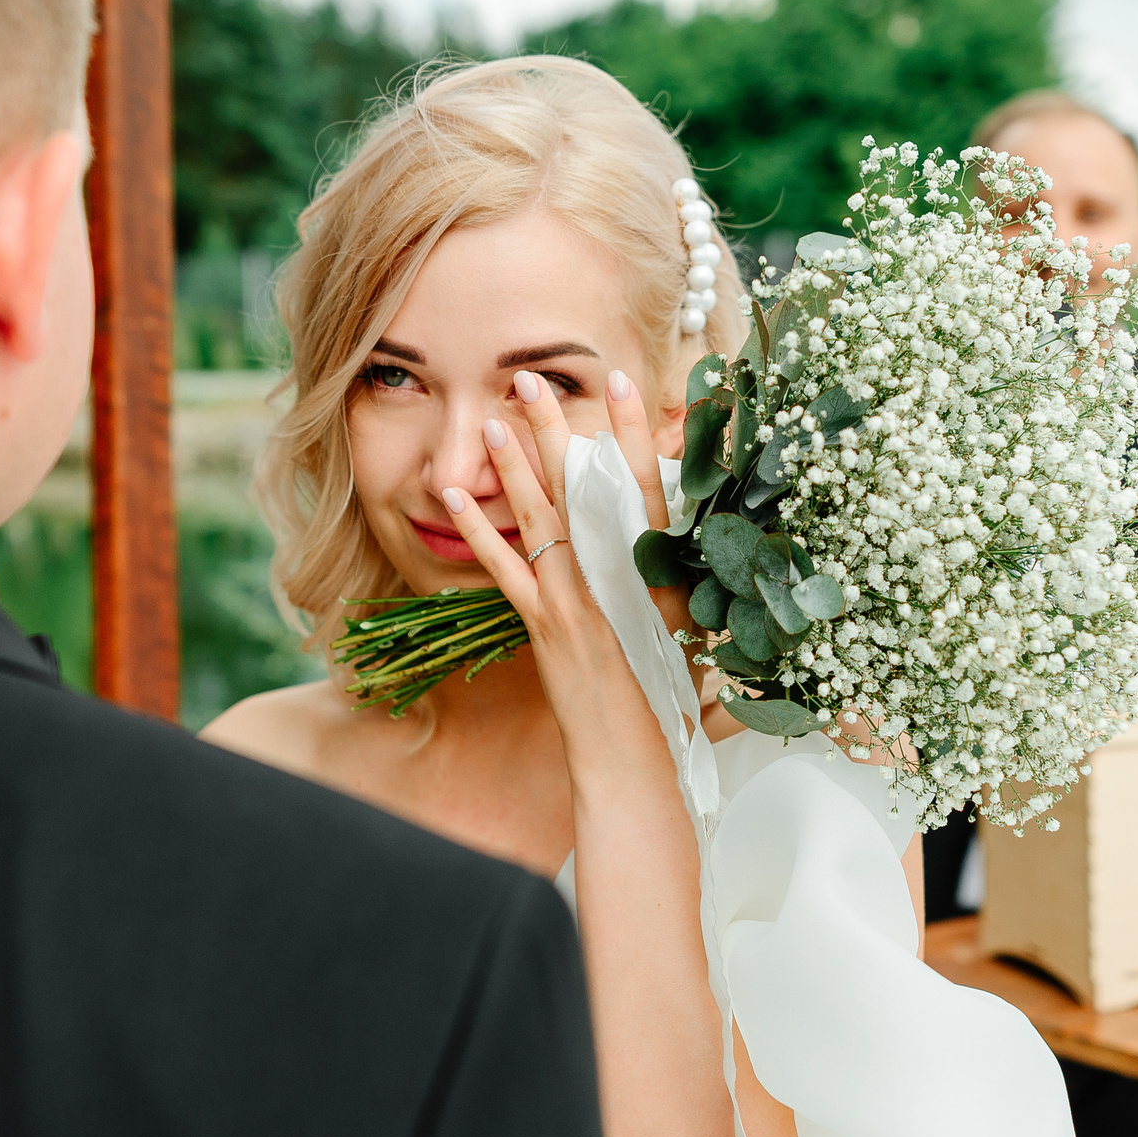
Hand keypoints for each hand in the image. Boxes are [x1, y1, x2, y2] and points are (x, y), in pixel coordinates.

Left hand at [435, 369, 666, 762]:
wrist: (635, 757)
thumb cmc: (666, 696)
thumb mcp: (685, 621)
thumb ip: (672, 565)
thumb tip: (659, 519)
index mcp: (666, 571)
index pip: (648, 484)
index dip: (632, 430)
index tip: (619, 380)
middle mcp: (620, 578)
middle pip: (584, 487)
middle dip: (557, 429)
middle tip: (531, 379)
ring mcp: (578, 600)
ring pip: (541, 518)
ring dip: (514, 465)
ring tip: (493, 419)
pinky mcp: (543, 627)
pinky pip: (504, 568)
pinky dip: (476, 530)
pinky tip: (452, 496)